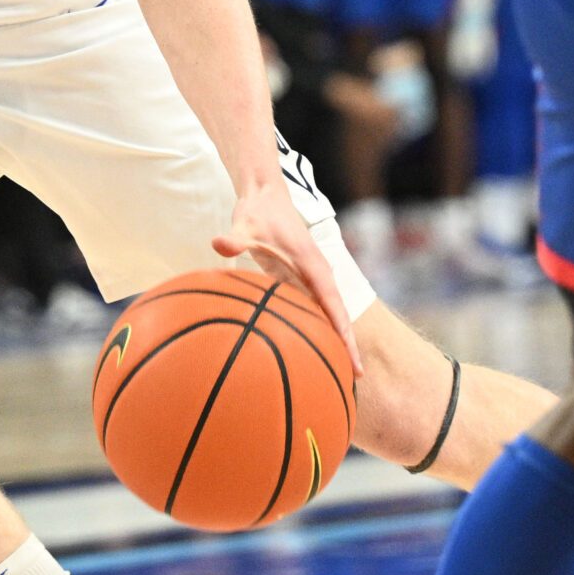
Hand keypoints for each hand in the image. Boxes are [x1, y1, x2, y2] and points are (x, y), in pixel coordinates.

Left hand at [213, 178, 362, 371]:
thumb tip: (217, 243)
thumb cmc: (257, 211)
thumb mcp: (244, 224)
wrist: (264, 195)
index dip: (342, 331)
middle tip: (356, 379)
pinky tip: (312, 351)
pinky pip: (313, 309)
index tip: (352, 356)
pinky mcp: (301, 280)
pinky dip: (317, 329)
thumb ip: (234, 237)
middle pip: (338, 315)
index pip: (333, 303)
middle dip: (347, 345)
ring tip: (341, 374)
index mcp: (312, 264)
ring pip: (329, 314)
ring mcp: (311, 278)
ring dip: (336, 340)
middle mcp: (317, 274)